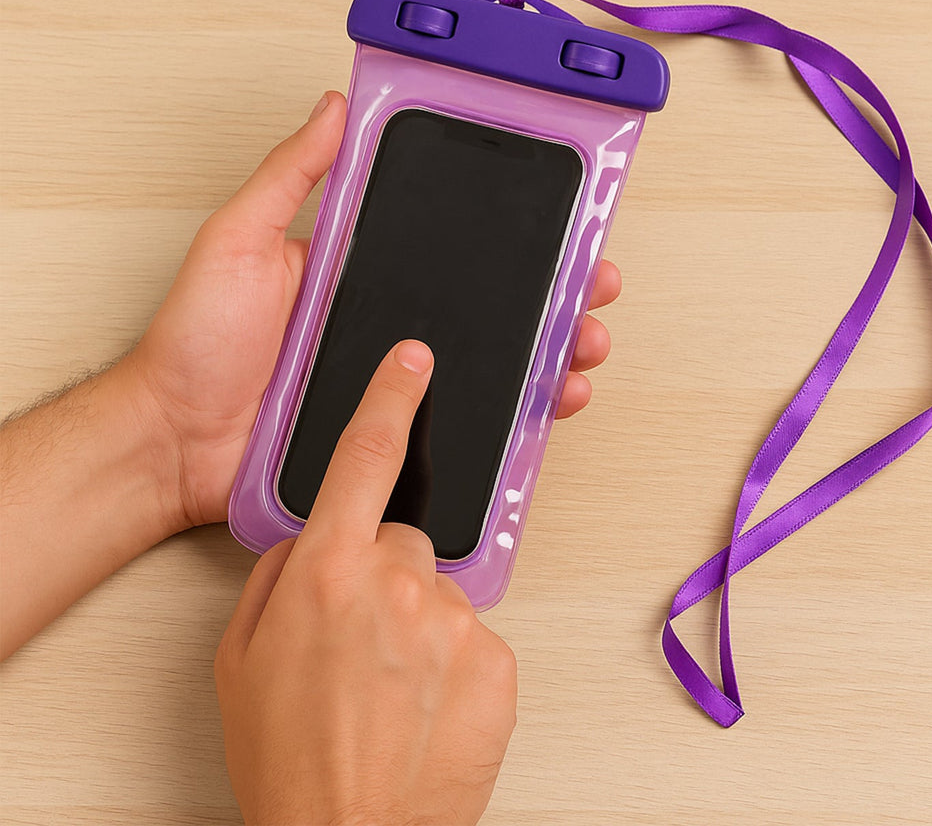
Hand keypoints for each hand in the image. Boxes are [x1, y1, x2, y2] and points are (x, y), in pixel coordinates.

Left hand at [131, 92, 621, 529]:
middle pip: (490, 307)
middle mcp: (391, 325)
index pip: (455, 247)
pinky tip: (552, 405)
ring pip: (493, 365)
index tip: (560, 225)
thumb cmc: (195, 342)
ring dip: (552, 353)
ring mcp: (399, 383)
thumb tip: (336, 106)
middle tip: (595, 286)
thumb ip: (291, 177)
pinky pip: (469, 425)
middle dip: (554, 296)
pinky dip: (519, 417)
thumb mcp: (240, 240)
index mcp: (364, 271)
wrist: (173, 443)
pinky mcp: (399, 435)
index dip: (513, 238)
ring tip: (585, 345)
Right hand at [215, 340, 516, 825]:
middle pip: (404, 539)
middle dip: (384, 574)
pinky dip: (452, 661)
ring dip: (418, 623)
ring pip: (439, 592)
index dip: (391, 398)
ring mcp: (457, 621)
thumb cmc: (288, 759)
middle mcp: (400, 583)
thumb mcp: (241, 657)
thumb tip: (314, 537)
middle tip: (360, 642)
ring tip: (389, 688)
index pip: (367, 456)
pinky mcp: (500, 660)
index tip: (413, 361)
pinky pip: (474, 635)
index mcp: (330, 571)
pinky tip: (424, 705)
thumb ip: (280, 574)